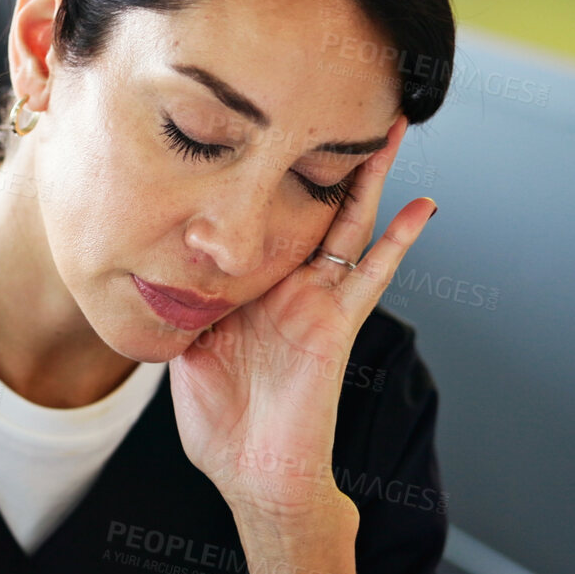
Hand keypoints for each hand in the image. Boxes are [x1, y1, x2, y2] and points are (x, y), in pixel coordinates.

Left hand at [169, 115, 436, 530]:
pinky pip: (372, 273)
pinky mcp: (335, 323)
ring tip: (391, 127)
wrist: (251, 474)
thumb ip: (181, 303)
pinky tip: (425, 206)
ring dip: (369, 177)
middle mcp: (288, 284)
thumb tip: (149, 266)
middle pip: (311, 206)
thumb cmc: (221, 422)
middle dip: (323, 156)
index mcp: (251, 286)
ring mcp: (316, 301)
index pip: (262, 216)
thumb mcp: (186, 346)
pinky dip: (399, 240)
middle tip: (336, 100)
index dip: (262, 174)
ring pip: (347, 224)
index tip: (258, 121)